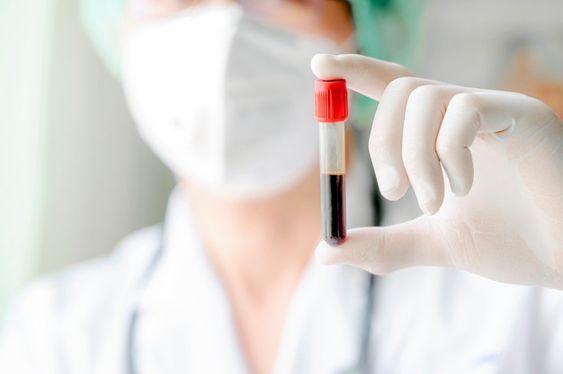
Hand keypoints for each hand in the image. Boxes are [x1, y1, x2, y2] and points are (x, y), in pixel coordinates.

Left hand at [311, 54, 562, 288]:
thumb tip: (324, 252)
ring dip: (415, 156)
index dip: (355, 70)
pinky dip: (450, 155)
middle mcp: (464, 113)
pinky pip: (464, 110)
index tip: (319, 64)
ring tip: (434, 202)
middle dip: (382, 143)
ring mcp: (495, 109)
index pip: (393, 86)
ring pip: (425, 96)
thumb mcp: (433, 243)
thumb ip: (382, 245)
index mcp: (441, 133)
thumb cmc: (511, 243)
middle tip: (393, 192)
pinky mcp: (525, 114)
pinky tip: (466, 188)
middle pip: (400, 89)